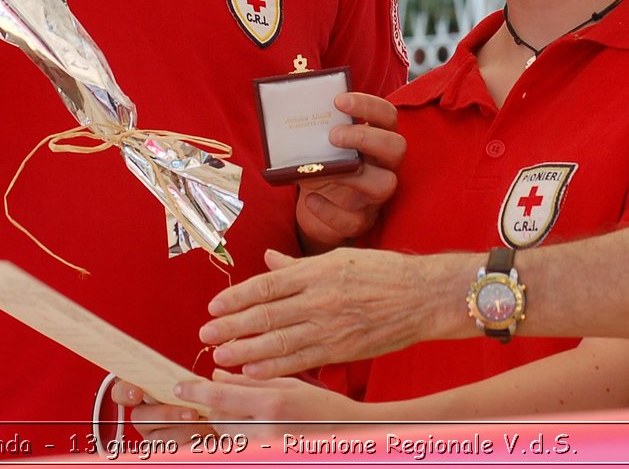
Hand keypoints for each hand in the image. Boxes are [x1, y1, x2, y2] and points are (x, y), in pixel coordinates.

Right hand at [110, 379, 214, 444]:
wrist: (218, 425)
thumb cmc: (202, 401)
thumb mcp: (194, 387)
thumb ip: (183, 380)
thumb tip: (189, 379)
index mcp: (145, 394)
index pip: (121, 391)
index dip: (124, 392)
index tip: (137, 393)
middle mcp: (144, 417)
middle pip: (139, 417)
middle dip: (167, 415)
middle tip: (192, 414)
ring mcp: (152, 437)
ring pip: (158, 437)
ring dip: (184, 432)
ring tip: (206, 426)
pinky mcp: (165, 453)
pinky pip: (172, 452)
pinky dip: (191, 445)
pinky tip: (205, 440)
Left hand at [172, 369, 361, 435]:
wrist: (350, 436)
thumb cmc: (323, 408)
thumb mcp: (287, 385)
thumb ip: (249, 382)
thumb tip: (216, 376)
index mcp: (273, 404)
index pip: (221, 397)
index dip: (196, 391)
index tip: (180, 387)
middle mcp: (267, 431)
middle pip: (218, 419)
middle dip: (212, 408)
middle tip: (211, 400)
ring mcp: (267, 450)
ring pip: (226, 437)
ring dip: (223, 424)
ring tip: (234, 416)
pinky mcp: (268, 458)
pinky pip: (240, 448)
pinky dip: (235, 438)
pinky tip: (242, 429)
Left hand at [201, 247, 452, 376]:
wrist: (423, 296)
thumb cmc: (382, 272)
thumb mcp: (339, 258)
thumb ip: (299, 265)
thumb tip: (267, 260)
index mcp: (317, 271)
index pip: (267, 285)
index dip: (237, 297)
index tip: (214, 305)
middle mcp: (320, 298)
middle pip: (266, 315)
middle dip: (232, 326)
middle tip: (206, 334)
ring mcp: (331, 326)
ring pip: (279, 341)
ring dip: (245, 350)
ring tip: (220, 355)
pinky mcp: (342, 348)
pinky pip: (302, 360)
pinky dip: (275, 366)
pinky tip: (253, 370)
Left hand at [294, 92, 404, 250]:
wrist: (314, 206)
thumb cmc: (321, 166)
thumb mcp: (318, 146)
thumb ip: (313, 129)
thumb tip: (290, 106)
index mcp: (376, 139)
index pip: (387, 116)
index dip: (369, 106)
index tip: (339, 101)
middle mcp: (383, 166)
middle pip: (396, 147)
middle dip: (365, 138)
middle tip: (332, 136)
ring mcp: (375, 196)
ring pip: (386, 185)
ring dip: (354, 176)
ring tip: (323, 169)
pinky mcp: (361, 221)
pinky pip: (353, 219)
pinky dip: (329, 209)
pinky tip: (310, 199)